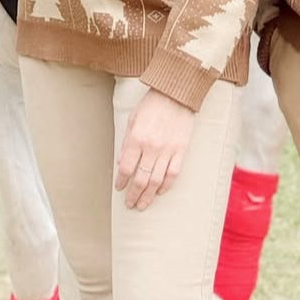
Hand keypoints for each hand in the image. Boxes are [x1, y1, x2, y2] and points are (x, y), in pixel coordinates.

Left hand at [114, 89, 194, 209]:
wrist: (176, 93)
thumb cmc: (152, 104)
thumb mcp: (132, 119)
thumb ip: (126, 142)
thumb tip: (120, 164)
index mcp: (137, 138)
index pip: (125, 168)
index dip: (121, 181)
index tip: (119, 188)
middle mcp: (151, 147)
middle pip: (140, 179)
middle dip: (133, 195)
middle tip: (130, 204)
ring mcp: (167, 150)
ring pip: (156, 181)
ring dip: (148, 196)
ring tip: (142, 205)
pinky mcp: (180, 150)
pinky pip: (173, 174)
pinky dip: (166, 186)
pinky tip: (160, 192)